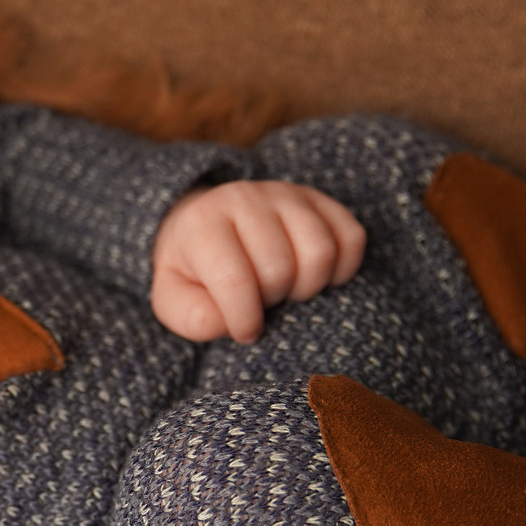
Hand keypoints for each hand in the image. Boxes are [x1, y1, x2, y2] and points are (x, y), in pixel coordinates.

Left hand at [149, 180, 366, 342]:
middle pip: (281, 268)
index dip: (245, 319)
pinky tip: (313, 276)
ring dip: (309, 286)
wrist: (208, 224)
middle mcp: (245, 198)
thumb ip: (192, 317)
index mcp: (202, 224)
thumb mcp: (174, 298)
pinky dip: (342, 269)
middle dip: (274, 300)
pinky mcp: (321, 200)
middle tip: (262, 301)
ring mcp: (286, 194)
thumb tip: (228, 324)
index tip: (245, 331)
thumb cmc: (193, 270)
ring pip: (321, 251)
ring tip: (287, 290)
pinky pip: (351, 238)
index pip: (234, 280)